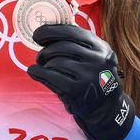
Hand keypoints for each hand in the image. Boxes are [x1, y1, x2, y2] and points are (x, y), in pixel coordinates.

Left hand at [27, 23, 134, 139]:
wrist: (106, 108)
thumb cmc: (93, 78)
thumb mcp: (94, 58)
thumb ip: (77, 45)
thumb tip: (46, 32)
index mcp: (101, 47)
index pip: (73, 32)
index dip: (51, 31)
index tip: (37, 34)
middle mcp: (98, 59)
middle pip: (61, 46)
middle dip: (45, 51)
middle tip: (40, 56)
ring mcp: (89, 75)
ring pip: (55, 61)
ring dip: (44, 64)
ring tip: (44, 68)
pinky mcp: (77, 91)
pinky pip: (50, 76)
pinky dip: (38, 73)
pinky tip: (34, 72)